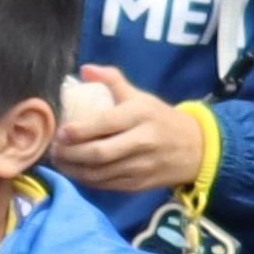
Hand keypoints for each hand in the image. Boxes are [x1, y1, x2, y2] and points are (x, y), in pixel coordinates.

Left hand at [46, 64, 204, 197]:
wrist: (199, 148)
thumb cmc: (161, 119)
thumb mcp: (141, 97)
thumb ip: (113, 81)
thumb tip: (86, 68)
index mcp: (140, 115)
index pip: (104, 124)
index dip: (78, 130)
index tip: (61, 131)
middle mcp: (142, 142)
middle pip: (99, 153)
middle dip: (70, 153)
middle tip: (55, 149)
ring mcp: (142, 166)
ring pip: (100, 173)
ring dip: (73, 169)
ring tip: (60, 160)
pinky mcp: (140, 184)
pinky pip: (107, 185)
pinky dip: (87, 180)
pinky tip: (76, 171)